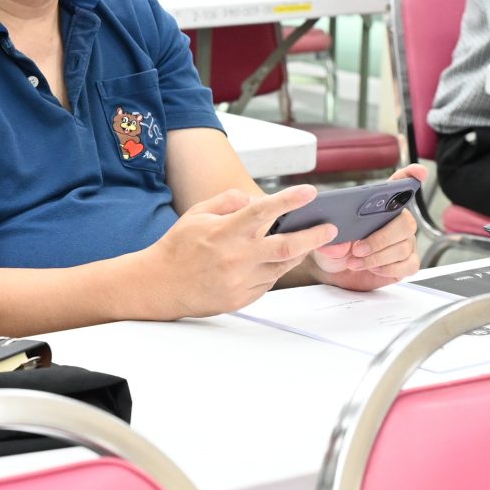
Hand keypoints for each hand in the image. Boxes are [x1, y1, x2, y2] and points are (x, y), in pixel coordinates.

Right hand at [136, 184, 337, 318]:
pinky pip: (267, 281)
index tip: (310, 192)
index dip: (289, 200)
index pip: (263, 211)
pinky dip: (273, 269)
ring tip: (306, 242)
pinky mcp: (241, 298)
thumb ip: (228, 201)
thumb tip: (255, 200)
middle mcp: (235, 257)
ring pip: (281, 266)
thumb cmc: (178, 247)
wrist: (160, 284)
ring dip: (297, 253)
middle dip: (313, 236)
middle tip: (330, 228)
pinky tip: (268, 261)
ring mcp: (239, 281)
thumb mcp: (197, 214)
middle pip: (286, 247)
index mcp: (224, 232)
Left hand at [307, 165, 426, 292]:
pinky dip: (388, 268)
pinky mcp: (406, 263)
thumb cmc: (334, 249)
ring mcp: (404, 242)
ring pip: (403, 247)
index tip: (419, 172)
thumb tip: (340, 246)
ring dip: (376, 257)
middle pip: (405, 223)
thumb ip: (330, 242)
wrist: (333, 272)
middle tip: (357, 248)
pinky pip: (409, 265)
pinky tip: (373, 269)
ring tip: (354, 261)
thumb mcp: (325, 242)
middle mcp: (395, 221)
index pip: (398, 186)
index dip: (410, 177)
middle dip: (380, 238)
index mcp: (378, 207)